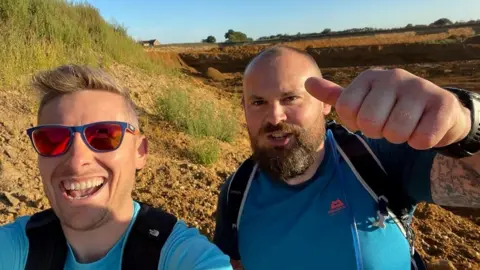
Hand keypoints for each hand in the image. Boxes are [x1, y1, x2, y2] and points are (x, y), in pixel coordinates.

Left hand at [305, 68, 471, 149]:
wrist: (438, 111)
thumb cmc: (392, 107)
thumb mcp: (362, 99)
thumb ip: (335, 96)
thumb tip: (307, 83)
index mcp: (369, 76)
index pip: (346, 110)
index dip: (355, 123)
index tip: (368, 117)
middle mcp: (393, 76)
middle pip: (369, 123)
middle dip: (378, 132)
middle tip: (389, 123)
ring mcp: (420, 87)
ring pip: (395, 133)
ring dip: (400, 138)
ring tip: (407, 125)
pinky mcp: (443, 104)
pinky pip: (422, 139)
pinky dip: (420, 142)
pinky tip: (424, 128)